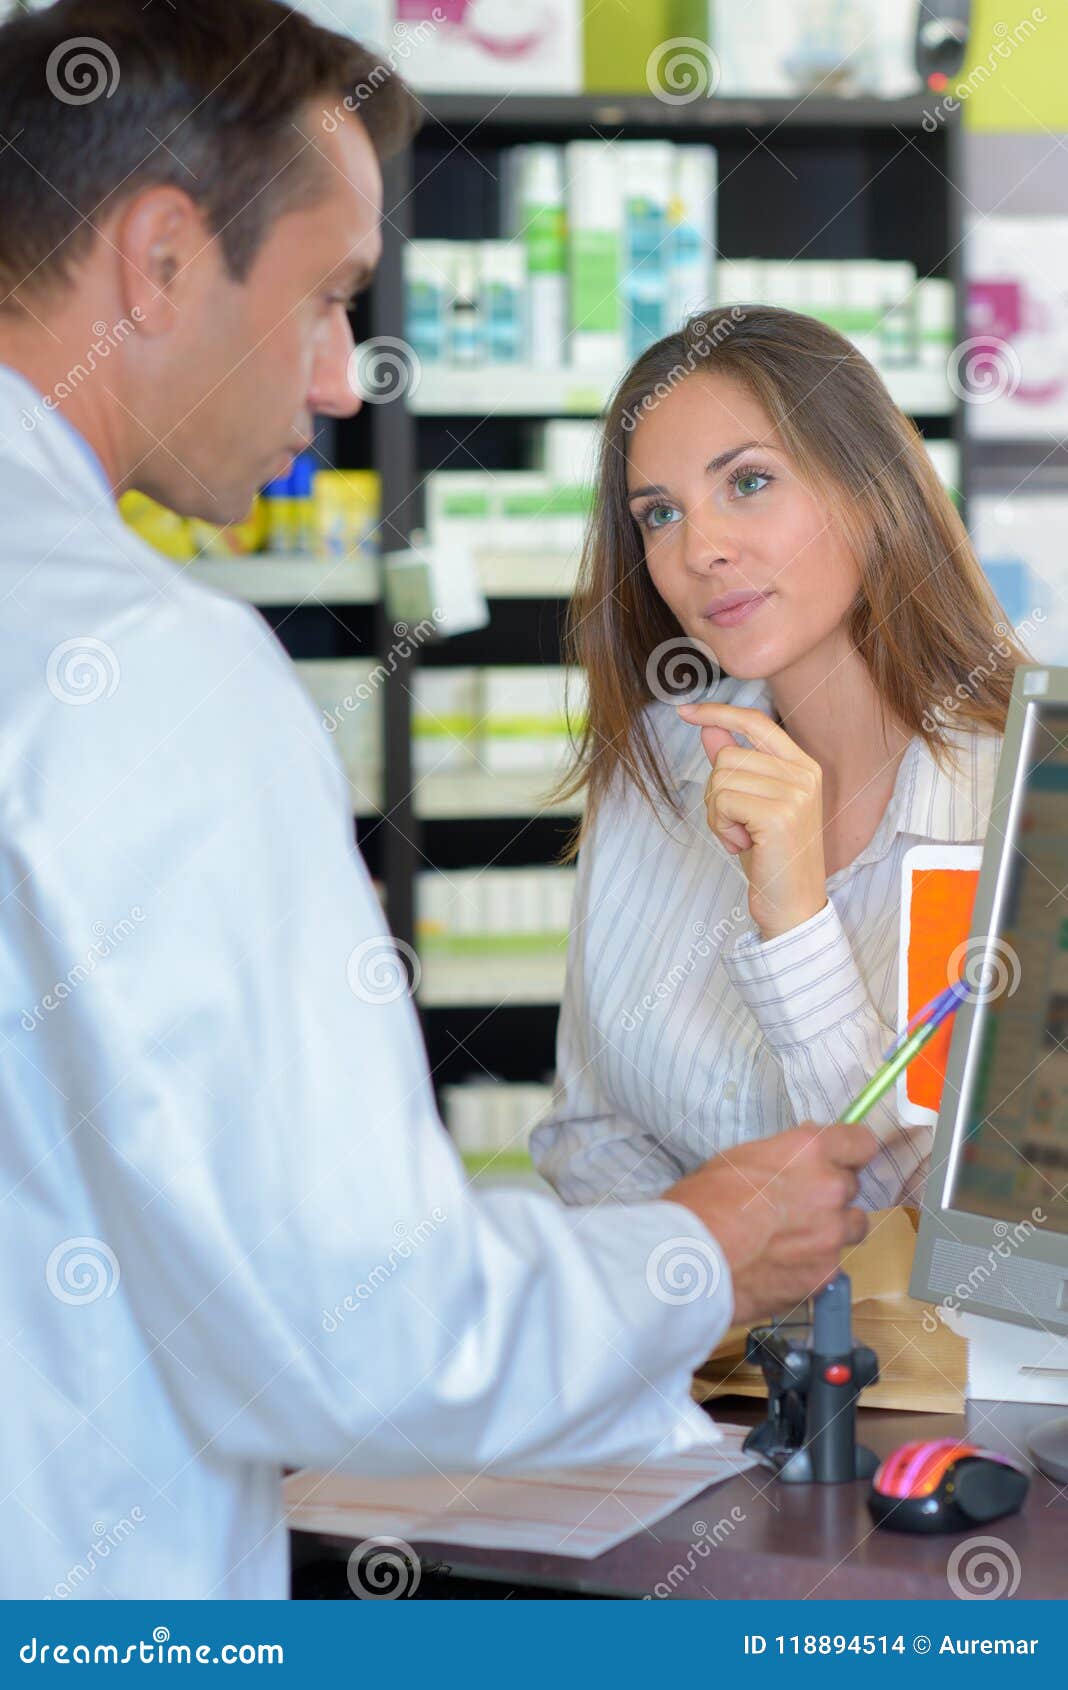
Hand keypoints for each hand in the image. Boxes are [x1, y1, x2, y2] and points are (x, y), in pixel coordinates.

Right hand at [662, 1120, 876, 1327]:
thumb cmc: (702, 1202)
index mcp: (809, 1151)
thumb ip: (782, 1158)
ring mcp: (832, 1235)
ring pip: (850, 1228)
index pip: (861, 1143)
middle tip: (798, 1205)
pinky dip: (813, 1266)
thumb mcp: (739, 1159)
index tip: (840, 1161)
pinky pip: (831, 1266)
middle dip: (830, 1194)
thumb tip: (798, 1161)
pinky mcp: (825, 1275)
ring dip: (830, 1230)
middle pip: (851, 1188)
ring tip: (794, 1240)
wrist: (692, 1260)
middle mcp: (830, 1190)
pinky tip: (782, 1268)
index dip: (850, 1152)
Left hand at [677, 700, 826, 940]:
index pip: (755, 722)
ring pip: (721, 779)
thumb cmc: (772, 857)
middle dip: (716, 794)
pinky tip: (742, 845)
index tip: (684, 711)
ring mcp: (794, 792)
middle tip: (737, 826)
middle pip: (727, 756)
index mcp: (802, 766)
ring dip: (718, 814)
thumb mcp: (750, 806)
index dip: (718, 713)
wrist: (793, 905)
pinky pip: (722, 801)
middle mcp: (803, 773)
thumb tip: (709, 729)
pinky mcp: (778, 814)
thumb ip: (735, 765)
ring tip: (742, 837)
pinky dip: (721, 827)